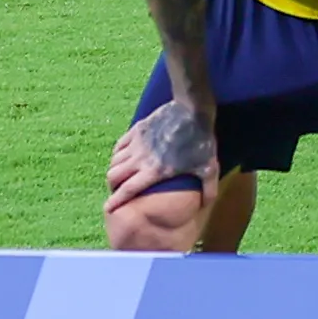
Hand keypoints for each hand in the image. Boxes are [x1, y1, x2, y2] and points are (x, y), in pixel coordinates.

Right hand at [108, 96, 215, 218]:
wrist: (193, 109)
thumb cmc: (201, 140)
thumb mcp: (209, 168)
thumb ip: (208, 190)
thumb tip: (205, 206)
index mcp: (155, 170)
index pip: (129, 190)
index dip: (116, 201)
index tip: (108, 208)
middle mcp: (141, 158)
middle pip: (114, 176)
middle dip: (113, 187)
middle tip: (118, 191)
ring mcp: (137, 143)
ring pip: (114, 162)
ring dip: (115, 171)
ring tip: (121, 176)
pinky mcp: (136, 130)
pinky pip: (118, 146)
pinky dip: (117, 155)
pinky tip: (123, 158)